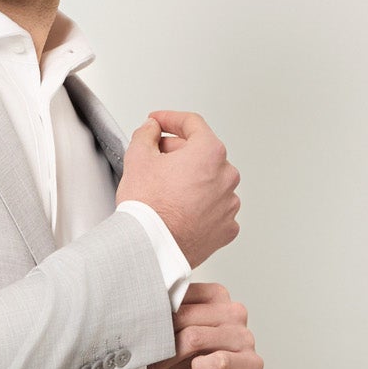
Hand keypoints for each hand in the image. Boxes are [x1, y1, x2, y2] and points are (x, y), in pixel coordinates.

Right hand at [116, 109, 240, 265]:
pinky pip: (215, 210)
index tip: (159, 123)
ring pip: (210, 182)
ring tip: (167, 191)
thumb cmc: (148, 208)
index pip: (192, 124)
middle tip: (156, 158)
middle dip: (179, 153)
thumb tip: (152, 129)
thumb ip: (146, 134)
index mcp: (209, 152)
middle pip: (202, 154)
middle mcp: (226, 176)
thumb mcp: (138, 157)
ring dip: (192, 181)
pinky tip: (181, 210)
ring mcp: (229, 204)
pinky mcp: (226, 229)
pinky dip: (201, 207)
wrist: (151, 248)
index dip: (170, 119)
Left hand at [149, 283, 262, 368]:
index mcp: (216, 297)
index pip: (182, 292)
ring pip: (196, 337)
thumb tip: (144, 310)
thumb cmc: (189, 368)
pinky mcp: (252, 364)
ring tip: (161, 367)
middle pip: (186, 315)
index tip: (144, 327)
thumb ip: (162, 319)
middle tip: (149, 354)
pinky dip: (203, 366)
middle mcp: (233, 313)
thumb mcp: (168, 339)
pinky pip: (222, 360)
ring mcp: (245, 337)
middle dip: (161, 336)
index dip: (159, 311)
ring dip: (172, 356)